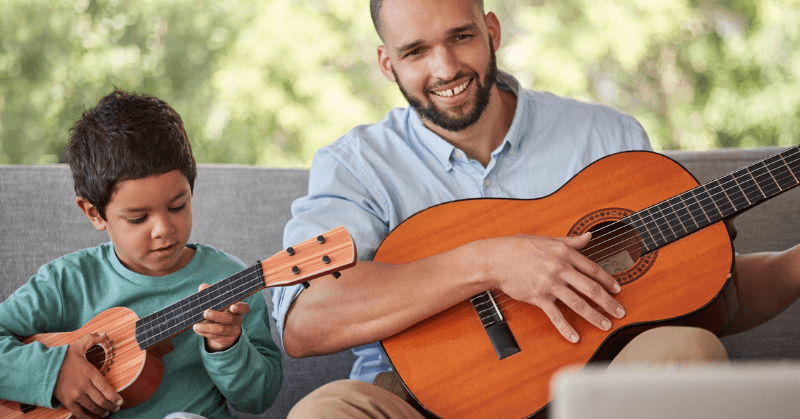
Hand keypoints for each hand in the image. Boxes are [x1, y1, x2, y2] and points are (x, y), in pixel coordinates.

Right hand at [53, 332, 122, 418]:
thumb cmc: (62, 357)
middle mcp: (84, 385)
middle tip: (115, 408)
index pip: (106, 388)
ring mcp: (75, 395)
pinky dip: (86, 417)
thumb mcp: (78, 346)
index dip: (115, 397)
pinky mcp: (66, 401)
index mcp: (90, 373)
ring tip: (105, 413)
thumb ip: (92, 339)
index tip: (120, 401)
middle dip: (111, 406)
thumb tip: (105, 334)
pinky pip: (78, 413)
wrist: (42, 368)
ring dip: (100, 412)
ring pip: (92, 407)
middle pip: (101, 400)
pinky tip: (91, 418)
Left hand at [193, 283, 249, 351]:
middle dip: (218, 316)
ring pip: (221, 330)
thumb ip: (210, 295)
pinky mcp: (224, 340)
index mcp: (237, 309)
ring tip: (196, 325)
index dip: (240, 308)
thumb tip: (203, 287)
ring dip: (208, 327)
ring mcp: (232, 331)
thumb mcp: (216, 304)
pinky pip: (215, 336)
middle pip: (230, 319)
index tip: (232, 307)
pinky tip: (197, 329)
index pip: (244, 308)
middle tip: (206, 313)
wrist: (221, 333)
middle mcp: (236, 320)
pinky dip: (204, 332)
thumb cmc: (219, 312)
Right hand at [482, 232, 624, 342]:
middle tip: (619, 312)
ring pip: (578, 303)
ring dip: (594, 316)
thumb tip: (589, 236)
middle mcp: (560, 268)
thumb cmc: (519, 248)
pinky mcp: (538, 297)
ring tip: (605, 324)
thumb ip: (571, 241)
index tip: (617, 290)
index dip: (608, 281)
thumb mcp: (548, 239)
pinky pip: (555, 315)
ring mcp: (550, 283)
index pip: (593, 269)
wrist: (496, 259)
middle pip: (591, 288)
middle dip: (608, 302)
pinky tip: (575, 336)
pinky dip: (566, 327)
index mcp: (564, 253)